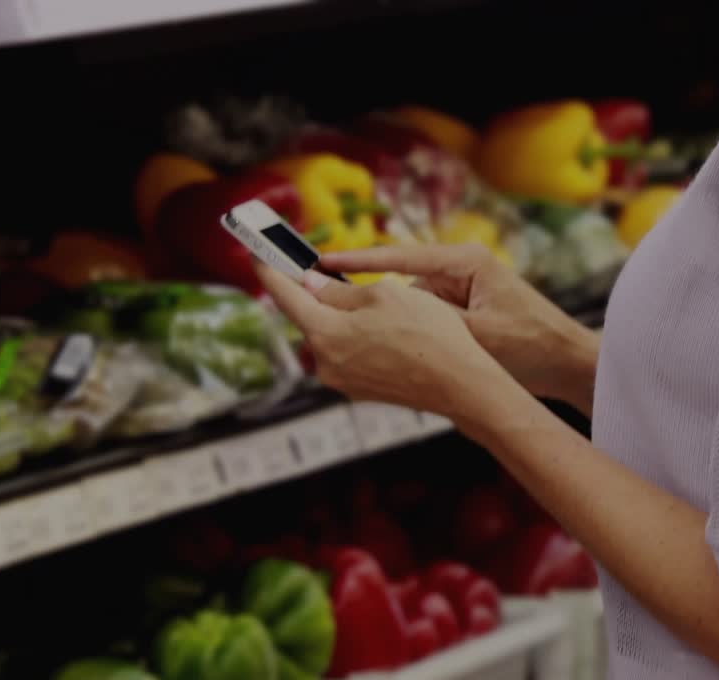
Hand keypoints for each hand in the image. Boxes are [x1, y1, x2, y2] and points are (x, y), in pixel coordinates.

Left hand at [254, 263, 515, 419]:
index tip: (256, 251)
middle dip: (309, 291)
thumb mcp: (385, 295)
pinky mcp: (359, 390)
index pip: (284, 294)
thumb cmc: (428, 333)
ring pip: (328, 335)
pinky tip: (379, 327)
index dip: (269, 269)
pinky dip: (352, 335)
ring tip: (360, 297)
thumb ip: (339, 291)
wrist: (461, 385)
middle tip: (311, 265)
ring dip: (335, 315)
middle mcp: (325, 362)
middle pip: (307, 317)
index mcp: (325, 333)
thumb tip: (310, 285)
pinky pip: (346, 353)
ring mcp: (341, 381)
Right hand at [322, 245, 599, 412]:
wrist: (570, 365)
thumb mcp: (475, 333)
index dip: (358, 260)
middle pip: (400, 281)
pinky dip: (414, 333)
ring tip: (371, 344)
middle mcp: (460, 270)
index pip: (399, 257)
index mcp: (464, 262)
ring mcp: (462, 291)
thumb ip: (428, 319)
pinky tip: (398, 354)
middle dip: (371, 299)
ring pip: (411, 304)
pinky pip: (427, 319)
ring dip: (395, 323)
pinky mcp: (466, 311)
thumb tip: (380, 309)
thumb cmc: (532, 346)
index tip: (322, 260)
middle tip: (331, 309)